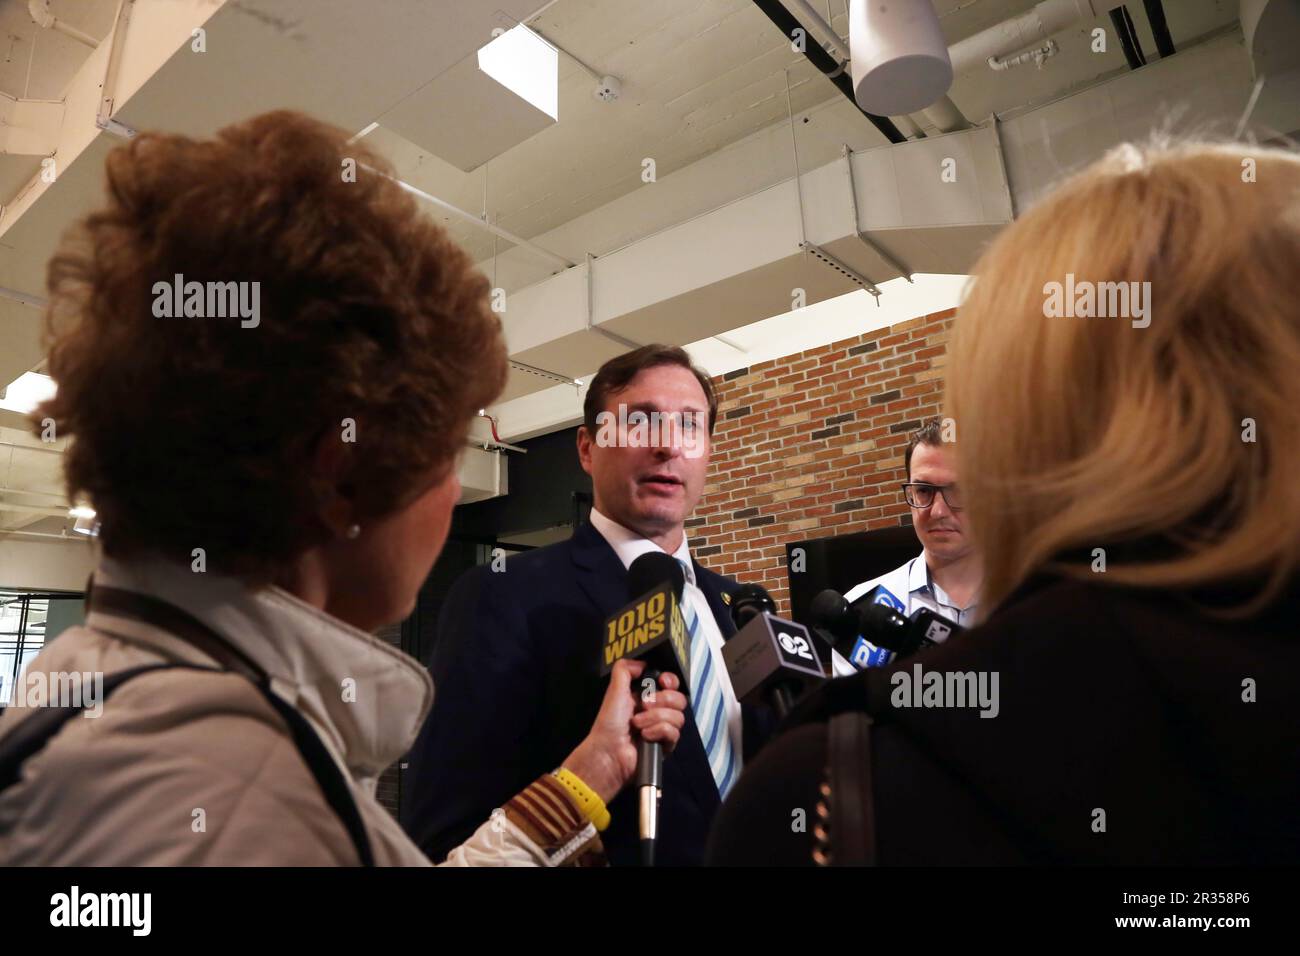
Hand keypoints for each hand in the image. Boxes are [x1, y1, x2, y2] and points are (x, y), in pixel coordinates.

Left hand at [561, 659, 686, 803]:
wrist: (608, 752)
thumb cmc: (609, 722)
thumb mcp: (614, 690)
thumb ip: (625, 670)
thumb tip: (642, 663)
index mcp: (647, 696)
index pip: (671, 684)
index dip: (671, 681)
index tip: (663, 682)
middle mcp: (658, 711)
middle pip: (680, 699)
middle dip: (663, 700)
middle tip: (644, 705)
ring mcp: (663, 729)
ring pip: (678, 716)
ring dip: (656, 718)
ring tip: (638, 724)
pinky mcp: (666, 746)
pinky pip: (674, 733)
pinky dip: (658, 732)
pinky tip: (645, 737)